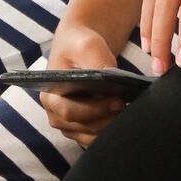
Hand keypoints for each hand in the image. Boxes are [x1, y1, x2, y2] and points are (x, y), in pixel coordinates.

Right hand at [38, 22, 127, 147]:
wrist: (78, 47)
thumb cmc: (78, 44)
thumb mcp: (87, 45)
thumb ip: (97, 61)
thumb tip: (111, 78)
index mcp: (51, 96)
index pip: (71, 112)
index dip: (95, 110)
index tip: (118, 102)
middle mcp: (55, 114)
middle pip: (83, 127)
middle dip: (107, 119)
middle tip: (129, 107)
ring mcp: (67, 124)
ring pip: (91, 135)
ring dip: (110, 126)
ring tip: (128, 112)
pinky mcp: (79, 127)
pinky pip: (95, 135)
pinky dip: (109, 129)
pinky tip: (123, 117)